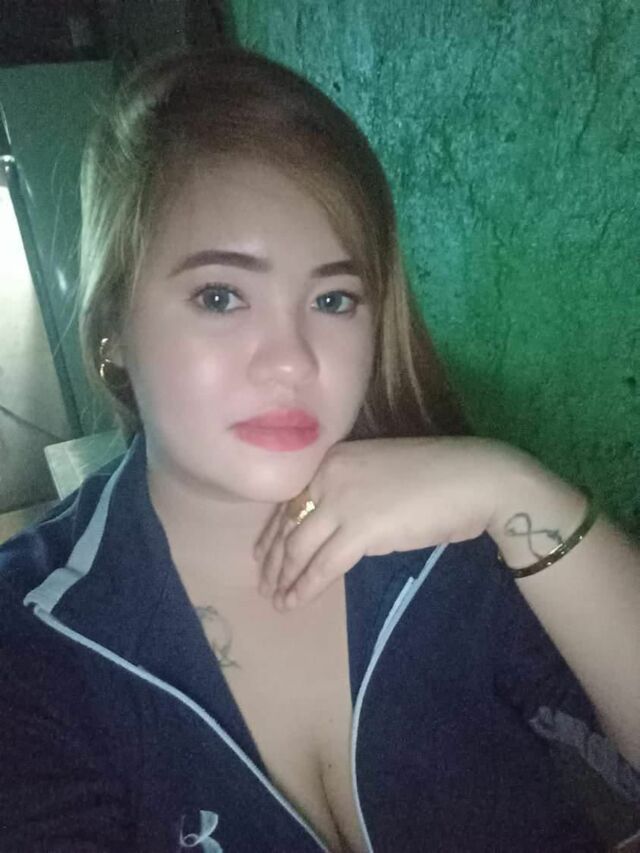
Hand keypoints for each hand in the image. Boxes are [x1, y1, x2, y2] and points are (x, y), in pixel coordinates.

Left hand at [253, 435, 520, 610]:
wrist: (474, 479)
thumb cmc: (437, 476)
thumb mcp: (379, 474)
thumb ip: (350, 495)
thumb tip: (332, 528)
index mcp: (332, 457)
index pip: (290, 499)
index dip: (273, 532)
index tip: (263, 554)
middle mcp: (329, 475)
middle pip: (288, 524)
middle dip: (273, 559)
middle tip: (265, 583)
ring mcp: (342, 501)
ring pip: (299, 547)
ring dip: (284, 578)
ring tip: (277, 600)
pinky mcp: (360, 530)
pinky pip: (323, 565)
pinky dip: (305, 587)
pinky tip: (294, 602)